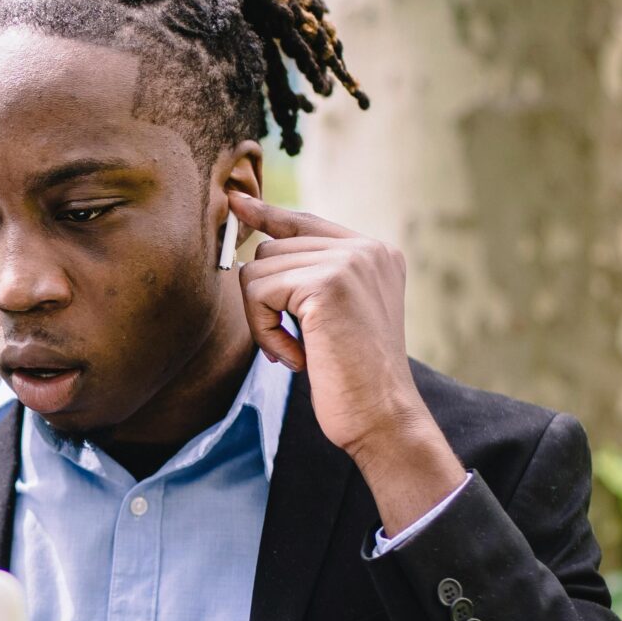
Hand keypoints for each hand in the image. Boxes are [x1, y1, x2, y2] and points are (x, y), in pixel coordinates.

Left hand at [227, 193, 465, 531]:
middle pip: (272, 249)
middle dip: (266, 301)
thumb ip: (310, 278)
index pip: (307, 222)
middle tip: (291, 345)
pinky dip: (265, 332)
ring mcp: (349, 261)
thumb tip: (257, 244)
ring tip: (299, 352)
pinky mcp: (327, 283)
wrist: (383, 417)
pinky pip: (259, 293)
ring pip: (259, 270)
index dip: (268, 215)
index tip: (238, 203)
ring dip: (263, 320)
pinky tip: (297, 358)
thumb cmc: (355, 380)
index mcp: (375, 253)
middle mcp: (366, 248)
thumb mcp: (336, 318)